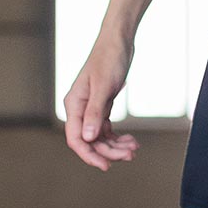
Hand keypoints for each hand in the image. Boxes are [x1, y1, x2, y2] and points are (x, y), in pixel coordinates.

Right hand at [63, 34, 139, 170]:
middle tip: (130, 154)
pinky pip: (107, 128)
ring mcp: (90, 108)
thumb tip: (87, 138)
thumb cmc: (109, 59)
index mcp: (74, 104)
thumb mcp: (103, 86)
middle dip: (109, 151)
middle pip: (90, 141)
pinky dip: (118, 136)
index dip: (89, 155)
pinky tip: (131, 141)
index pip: (76, 139)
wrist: (118, 41)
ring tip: (134, 148)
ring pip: (100, 137)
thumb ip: (94, 112)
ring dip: (116, 145)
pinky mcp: (102, 105)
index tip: (106, 166)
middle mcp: (79, 109)